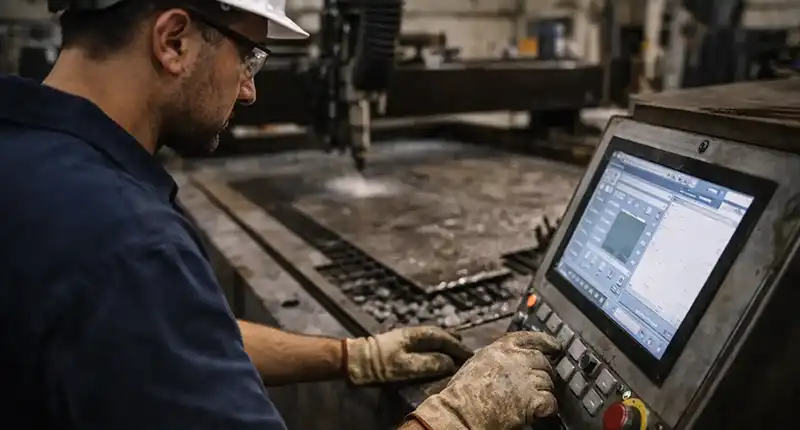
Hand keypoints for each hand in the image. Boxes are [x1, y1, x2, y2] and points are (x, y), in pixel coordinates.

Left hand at [344, 326, 472, 384]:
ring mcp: (403, 337)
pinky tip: (432, 352)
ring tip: (453, 348)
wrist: (354, 360)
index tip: (469, 354)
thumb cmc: (380, 364)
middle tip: (465, 350)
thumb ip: (430, 363)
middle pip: (437, 334)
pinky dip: (433, 346)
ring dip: (443, 342)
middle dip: (452, 341)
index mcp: (415, 334)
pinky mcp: (397, 344)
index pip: (442, 337)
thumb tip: (449, 362)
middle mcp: (411, 332)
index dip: (457, 346)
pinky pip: (422, 342)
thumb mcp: (407, 366)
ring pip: (429, 337)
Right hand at [409, 331, 560, 429]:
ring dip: (543, 391)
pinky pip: (550, 401)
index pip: (531, 338)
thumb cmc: (462, 393)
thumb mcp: (478, 362)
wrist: (462, 411)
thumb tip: (510, 363)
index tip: (555, 347)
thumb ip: (498, 358)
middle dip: (544, 372)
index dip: (546, 342)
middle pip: (543, 361)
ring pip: (548, 382)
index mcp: (501, 348)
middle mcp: (517, 359)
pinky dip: (546, 408)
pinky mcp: (533, 399)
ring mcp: (527, 379)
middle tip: (538, 383)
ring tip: (530, 400)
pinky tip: (537, 412)